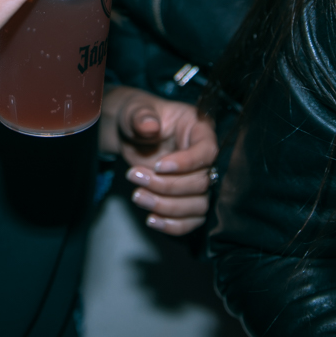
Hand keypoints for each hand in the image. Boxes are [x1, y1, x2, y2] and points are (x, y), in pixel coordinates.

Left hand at [100, 86, 216, 234]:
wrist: (129, 133)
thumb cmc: (137, 117)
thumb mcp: (136, 111)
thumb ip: (142, 117)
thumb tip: (149, 126)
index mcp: (200, 130)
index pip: (206, 152)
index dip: (186, 163)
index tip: (158, 165)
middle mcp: (204, 158)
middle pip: (202, 183)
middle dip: (167, 186)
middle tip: (135, 177)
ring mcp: (197, 180)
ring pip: (198, 205)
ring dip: (167, 206)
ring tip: (137, 196)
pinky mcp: (188, 200)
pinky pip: (191, 221)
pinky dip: (172, 225)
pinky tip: (151, 219)